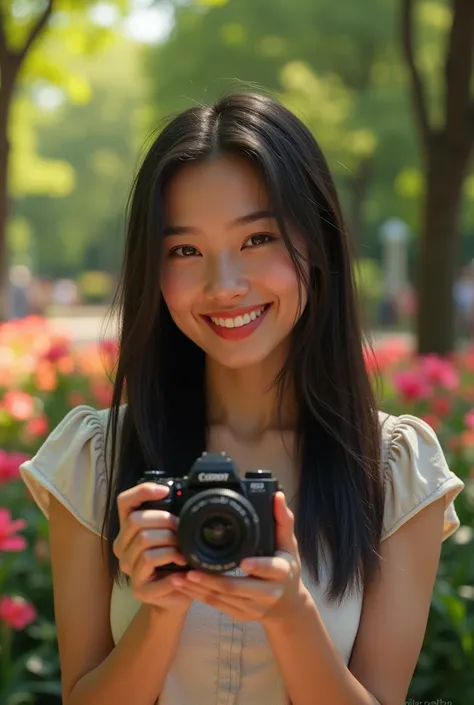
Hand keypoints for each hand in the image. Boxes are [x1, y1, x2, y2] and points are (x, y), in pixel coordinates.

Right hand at [113, 483, 191, 613]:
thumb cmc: (175, 562)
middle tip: (182, 529)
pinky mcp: (139, 589)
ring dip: (170, 545)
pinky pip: (152, 568)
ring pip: (144, 542)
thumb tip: (185, 498)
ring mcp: (129, 569)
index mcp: (129, 530)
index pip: (125, 502)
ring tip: (184, 553)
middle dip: (165, 521)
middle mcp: (122, 547)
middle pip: (136, 521)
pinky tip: (182, 571)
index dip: (142, 491)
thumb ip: (171, 518)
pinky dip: (171, 567)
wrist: (178, 596)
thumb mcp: (173, 535)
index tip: (166, 490)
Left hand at [171, 492, 308, 623]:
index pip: (270, 569)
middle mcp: (267, 593)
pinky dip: (198, 596)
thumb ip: (282, 521)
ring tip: (180, 578)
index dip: (257, 566)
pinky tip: (183, 587)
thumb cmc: (287, 570)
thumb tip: (277, 496)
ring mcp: (252, 607)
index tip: (243, 562)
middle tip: (191, 571)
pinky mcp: (239, 615)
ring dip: (198, 590)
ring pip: (222, 599)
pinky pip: (216, 605)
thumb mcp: (289, 546)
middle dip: (212, 580)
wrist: (288, 607)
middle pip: (236, 588)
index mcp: (281, 573)